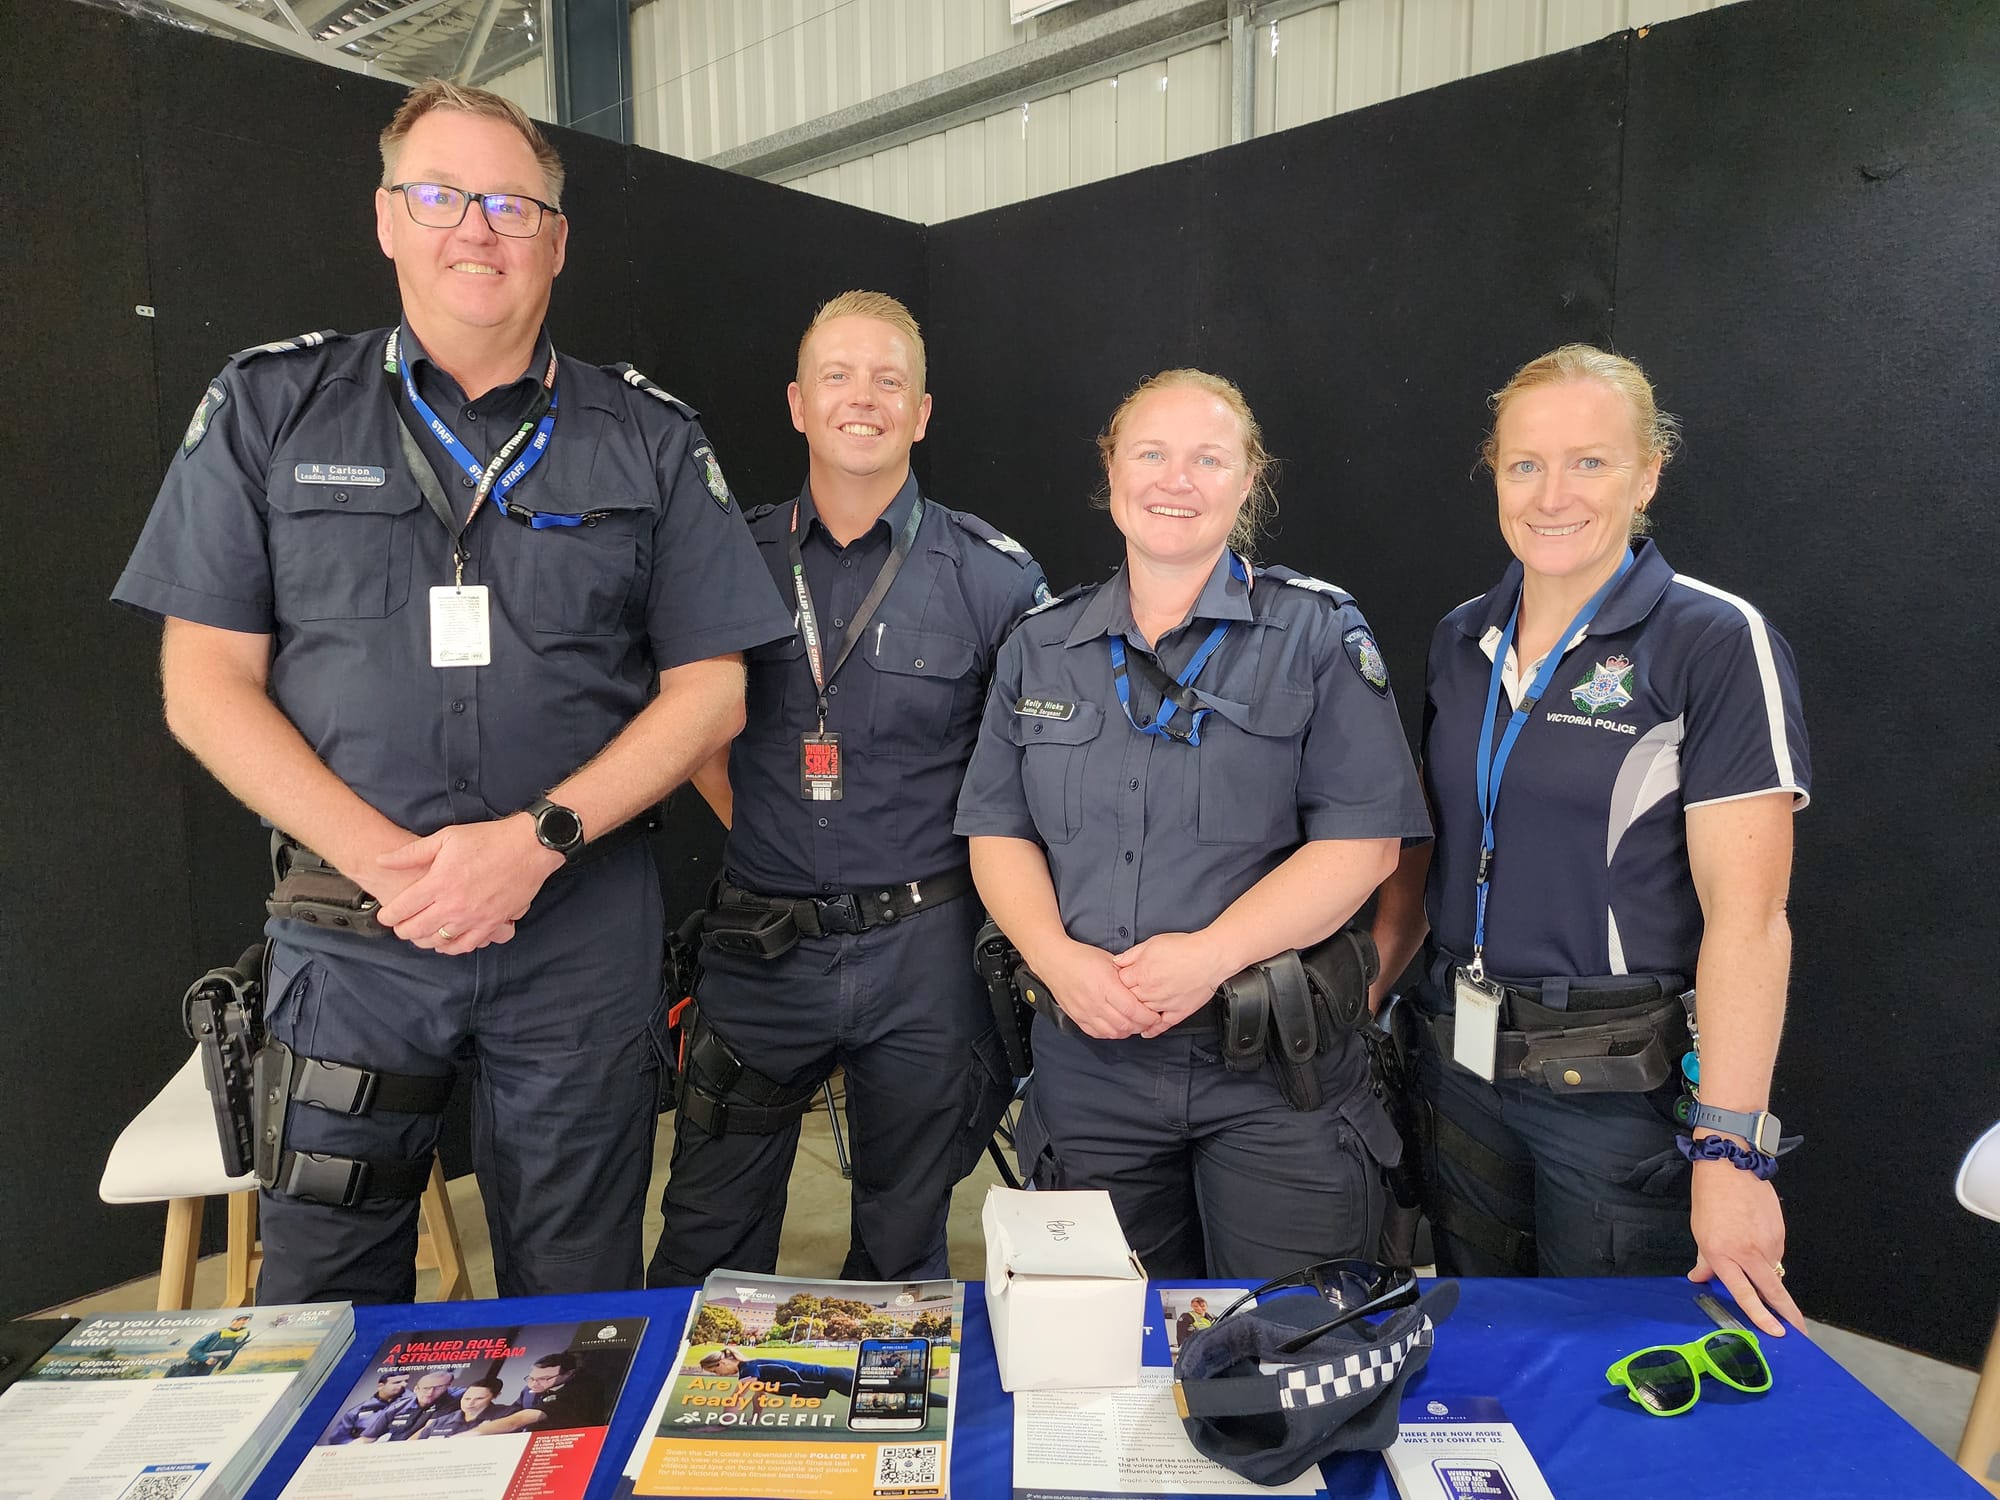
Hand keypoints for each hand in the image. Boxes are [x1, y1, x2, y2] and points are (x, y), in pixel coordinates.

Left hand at [372, 815, 562, 954]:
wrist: (529, 847)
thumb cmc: (487, 839)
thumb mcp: (445, 838)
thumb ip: (411, 853)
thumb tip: (381, 860)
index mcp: (439, 882)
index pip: (402, 908)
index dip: (388, 915)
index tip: (385, 915)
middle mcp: (454, 904)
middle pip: (416, 929)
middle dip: (402, 930)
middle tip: (399, 926)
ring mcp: (474, 917)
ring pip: (438, 941)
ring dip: (423, 940)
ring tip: (419, 933)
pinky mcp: (492, 923)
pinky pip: (465, 946)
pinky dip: (450, 948)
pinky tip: (445, 942)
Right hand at [1037, 940, 1158, 1039]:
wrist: (1055, 962)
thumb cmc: (1082, 958)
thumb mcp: (1110, 960)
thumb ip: (1127, 976)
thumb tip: (1144, 987)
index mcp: (1105, 985)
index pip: (1132, 1009)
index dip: (1148, 1016)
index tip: (1156, 1015)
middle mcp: (1095, 1001)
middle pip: (1125, 1024)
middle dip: (1141, 1026)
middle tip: (1149, 1021)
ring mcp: (1085, 1012)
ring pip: (1112, 1032)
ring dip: (1127, 1031)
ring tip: (1134, 1024)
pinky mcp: (1077, 1018)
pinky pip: (1098, 1034)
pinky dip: (1111, 1033)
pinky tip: (1117, 1026)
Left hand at [1112, 932, 1232, 1037]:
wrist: (1210, 957)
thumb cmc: (1185, 948)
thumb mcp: (1152, 943)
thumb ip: (1132, 954)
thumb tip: (1117, 961)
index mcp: (1141, 973)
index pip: (1119, 982)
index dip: (1118, 980)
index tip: (1120, 979)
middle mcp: (1150, 991)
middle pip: (1128, 1000)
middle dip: (1124, 997)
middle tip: (1123, 997)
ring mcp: (1163, 1004)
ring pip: (1142, 1014)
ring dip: (1135, 1015)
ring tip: (1131, 1014)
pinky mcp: (1178, 1012)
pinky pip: (1161, 1026)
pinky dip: (1152, 1030)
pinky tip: (1146, 1031)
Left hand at [1687, 1157, 1802, 1335]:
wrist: (1730, 1166)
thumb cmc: (1710, 1199)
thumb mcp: (1700, 1232)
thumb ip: (1706, 1261)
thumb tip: (1700, 1278)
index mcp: (1723, 1254)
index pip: (1745, 1293)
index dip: (1761, 1316)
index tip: (1776, 1333)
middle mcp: (1748, 1252)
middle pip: (1774, 1291)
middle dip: (1788, 1315)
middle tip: (1799, 1332)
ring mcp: (1768, 1242)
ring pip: (1772, 1270)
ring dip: (1766, 1272)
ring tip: (1748, 1249)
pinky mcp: (1781, 1232)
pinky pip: (1776, 1252)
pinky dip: (1767, 1253)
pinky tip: (1755, 1236)